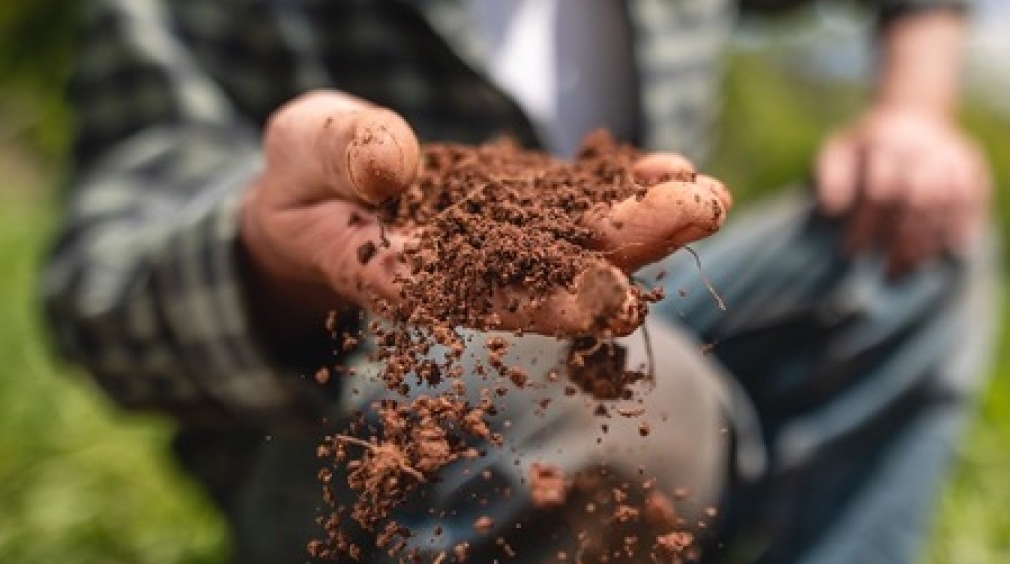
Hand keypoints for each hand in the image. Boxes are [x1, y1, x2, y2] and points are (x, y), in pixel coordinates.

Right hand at [239, 90, 730, 337]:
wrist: (319, 192)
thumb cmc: (301, 179)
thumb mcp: (301, 151)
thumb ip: (341, 153)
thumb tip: (393, 162)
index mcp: (405, 277)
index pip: (480, 299)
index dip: (547, 303)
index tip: (612, 300)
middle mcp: (469, 274)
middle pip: (555, 274)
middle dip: (630, 249)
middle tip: (700, 215)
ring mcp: (504, 246)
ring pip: (581, 243)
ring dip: (649, 224)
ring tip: (709, 195)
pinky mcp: (525, 215)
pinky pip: (582, 206)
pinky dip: (627, 191)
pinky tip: (679, 170)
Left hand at [814, 106, 990, 276]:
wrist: (913, 113)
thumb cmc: (867, 147)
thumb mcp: (839, 151)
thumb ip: (829, 177)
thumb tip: (832, 208)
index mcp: (883, 142)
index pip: (879, 191)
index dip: (866, 225)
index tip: (853, 253)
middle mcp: (920, 146)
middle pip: (917, 199)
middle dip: (902, 240)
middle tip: (888, 272)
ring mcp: (950, 153)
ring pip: (945, 202)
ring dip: (930, 240)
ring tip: (912, 267)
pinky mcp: (971, 163)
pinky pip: (973, 198)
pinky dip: (963, 226)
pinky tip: (952, 251)